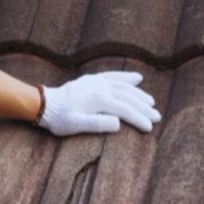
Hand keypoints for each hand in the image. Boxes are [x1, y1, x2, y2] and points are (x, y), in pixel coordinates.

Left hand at [39, 71, 161, 135]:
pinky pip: (114, 76)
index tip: (150, 128)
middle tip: (157, 117)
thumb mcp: (76, 125)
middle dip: (144, 107)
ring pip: (124, 86)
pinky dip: (127, 77)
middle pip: (128, 97)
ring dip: (139, 94)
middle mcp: (101, 87)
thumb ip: (97, 124)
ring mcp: (97, 82)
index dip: (139, 118)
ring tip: (151, 102)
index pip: (125, 109)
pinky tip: (138, 78)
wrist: (45, 104)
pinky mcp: (93, 79)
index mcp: (99, 99)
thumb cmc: (60, 119)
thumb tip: (119, 123)